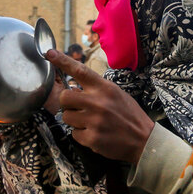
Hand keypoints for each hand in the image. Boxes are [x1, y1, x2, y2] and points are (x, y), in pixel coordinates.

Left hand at [46, 49, 153, 163]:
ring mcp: (94, 120)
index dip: (63, 61)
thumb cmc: (129, 115)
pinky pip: (74, 134)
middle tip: (78, 108)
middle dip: (67, 103)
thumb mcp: (117, 94)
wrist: (144, 140)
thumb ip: (96, 90)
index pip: (80, 71)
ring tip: (90, 123)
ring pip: (67, 117)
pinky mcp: (92, 138)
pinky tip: (95, 134)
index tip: (49, 53)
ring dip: (75, 120)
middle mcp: (98, 102)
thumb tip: (73, 89)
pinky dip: (82, 135)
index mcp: (105, 88)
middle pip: (65, 97)